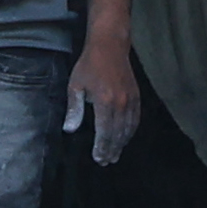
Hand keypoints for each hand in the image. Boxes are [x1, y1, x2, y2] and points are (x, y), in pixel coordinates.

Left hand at [67, 38, 143, 164]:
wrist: (110, 46)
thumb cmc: (89, 65)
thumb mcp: (75, 86)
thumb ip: (74, 109)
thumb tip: (69, 130)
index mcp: (104, 101)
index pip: (104, 132)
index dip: (101, 147)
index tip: (98, 158)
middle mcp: (120, 103)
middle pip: (117, 134)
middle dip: (111, 150)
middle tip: (106, 161)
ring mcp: (131, 100)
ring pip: (128, 129)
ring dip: (121, 144)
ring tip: (115, 155)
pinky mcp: (137, 96)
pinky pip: (135, 119)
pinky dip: (130, 132)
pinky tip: (125, 138)